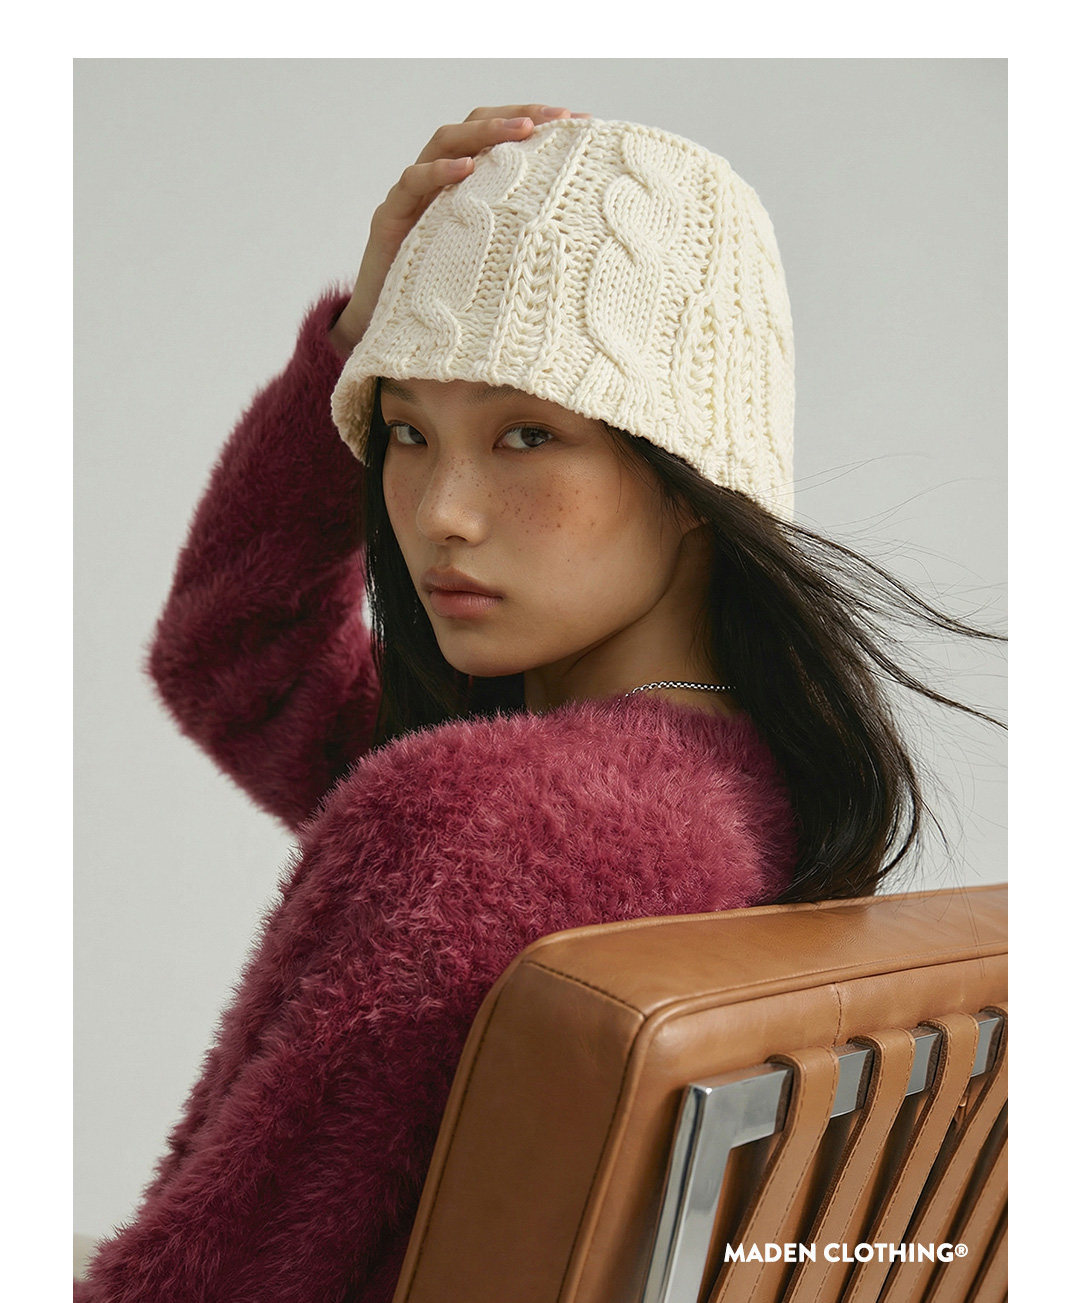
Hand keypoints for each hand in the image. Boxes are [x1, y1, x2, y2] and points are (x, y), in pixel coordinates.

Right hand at [328, 105, 586, 356]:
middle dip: (518, 115)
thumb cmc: (451, 302)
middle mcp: (441, 182)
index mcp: (469, 188)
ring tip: (522, 131)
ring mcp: (413, 197)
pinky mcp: (390, 218)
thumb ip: (527, 245)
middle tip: (557, 117)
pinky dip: (439, 171)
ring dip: (484, 131)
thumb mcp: (499, 268)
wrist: (393, 333)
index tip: (581, 121)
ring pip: (444, 141)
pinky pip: (412, 183)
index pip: (502, 137)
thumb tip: (590, 240)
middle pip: (475, 125)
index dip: (538, 122)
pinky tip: (468, 168)